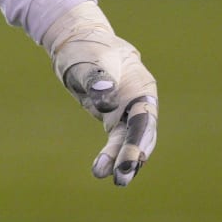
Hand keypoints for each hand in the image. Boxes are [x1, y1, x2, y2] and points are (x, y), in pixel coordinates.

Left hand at [40, 2, 158, 186]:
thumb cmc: (87, 48)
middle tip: (121, 178)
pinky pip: (116, 141)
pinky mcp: (114, 118)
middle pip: (142, 134)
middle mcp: (140, 101)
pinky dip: (111, 154)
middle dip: (133, 157)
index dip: (139, 140)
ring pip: (130, 141)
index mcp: (141, 85)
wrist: (77, 42)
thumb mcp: (89, 60)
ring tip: (112, 180)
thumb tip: (106, 100)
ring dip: (122, 161)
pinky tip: (101, 170)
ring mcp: (128, 111)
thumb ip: (97, 78)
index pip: (144, 117)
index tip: (132, 159)